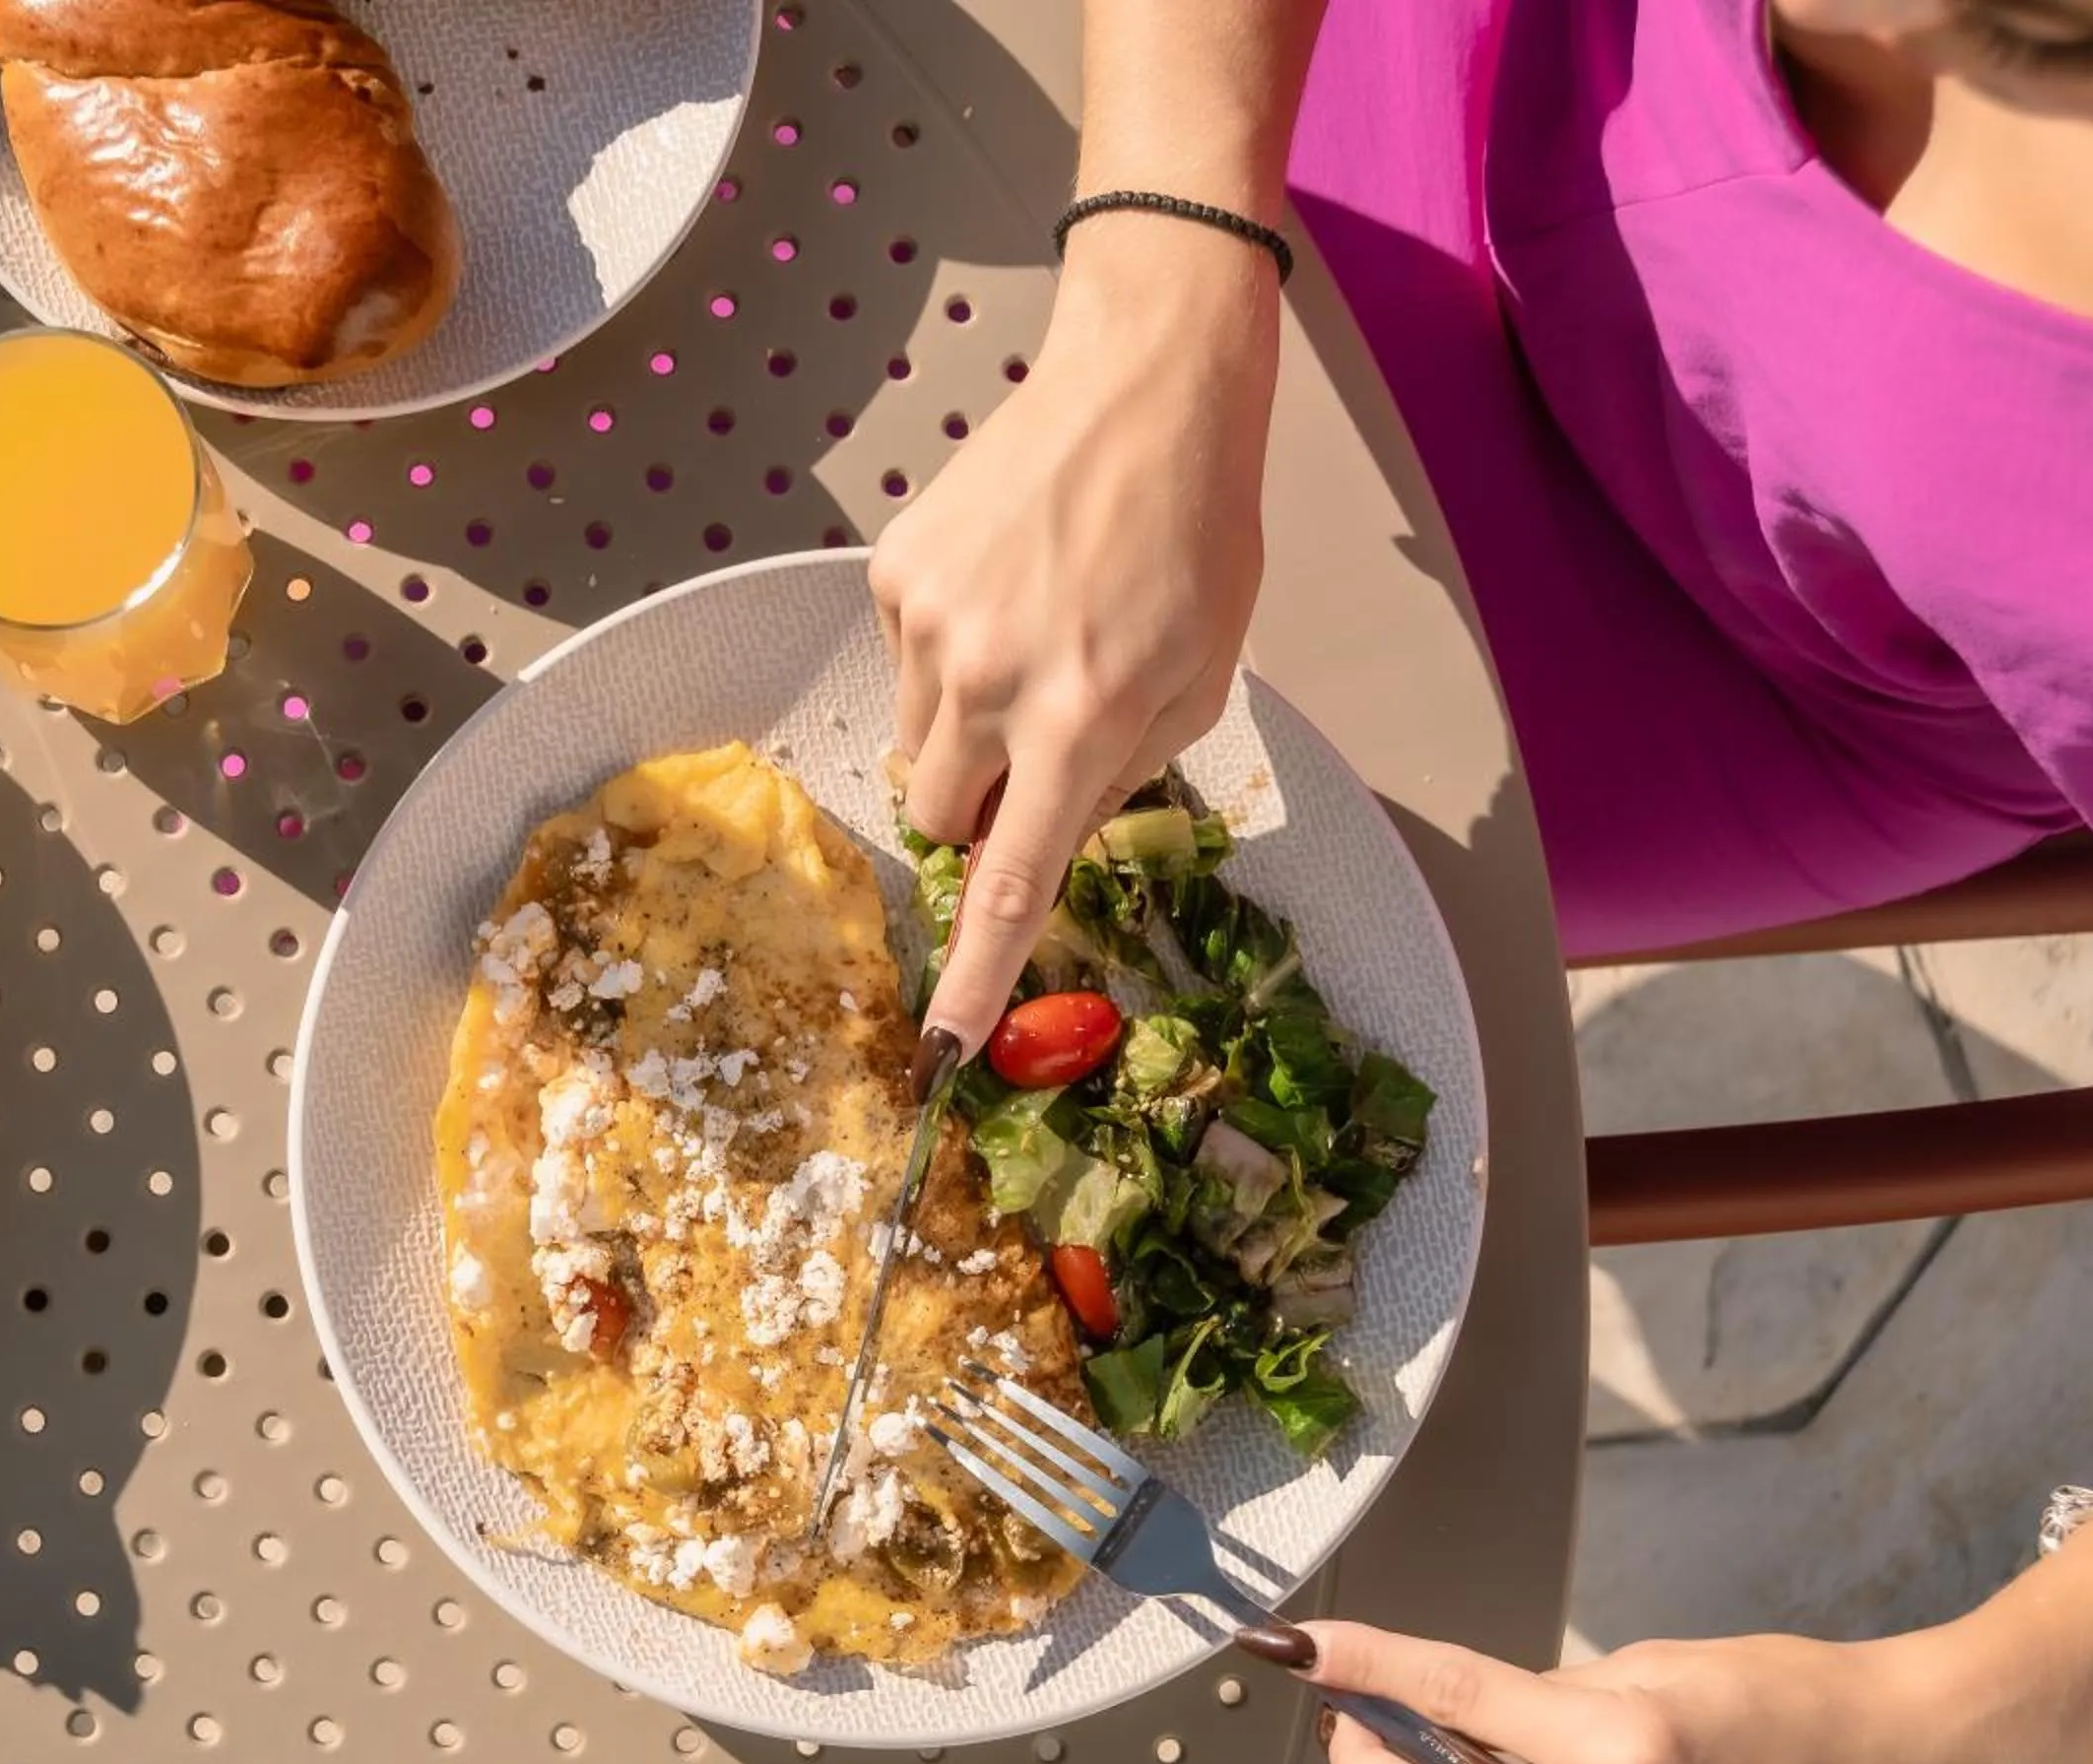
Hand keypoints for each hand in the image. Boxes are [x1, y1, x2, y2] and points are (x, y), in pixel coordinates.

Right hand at [872, 223, 1280, 1054]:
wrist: (1143, 388)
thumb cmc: (1195, 540)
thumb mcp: (1198, 678)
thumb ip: (1121, 772)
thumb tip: (1048, 835)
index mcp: (1081, 720)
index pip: (1012, 881)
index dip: (974, 976)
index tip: (940, 1046)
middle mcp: (990, 682)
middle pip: (941, 820)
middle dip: (981, 814)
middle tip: (1032, 756)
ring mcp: (930, 625)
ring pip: (916, 743)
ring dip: (965, 731)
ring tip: (1031, 642)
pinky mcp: (894, 573)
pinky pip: (902, 664)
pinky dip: (947, 654)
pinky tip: (1003, 591)